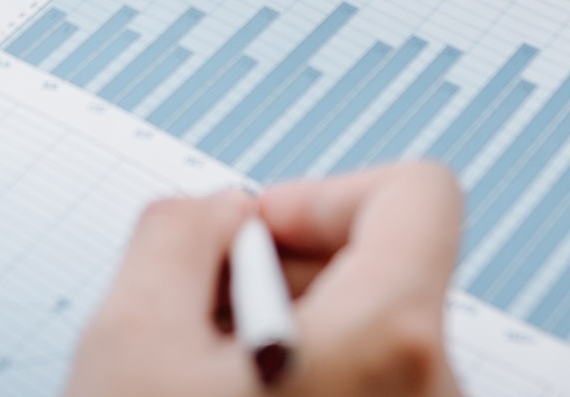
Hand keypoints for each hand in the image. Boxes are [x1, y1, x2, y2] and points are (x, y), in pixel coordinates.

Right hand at [65, 164, 463, 396]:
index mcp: (395, 338)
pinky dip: (299, 384)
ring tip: (200, 381)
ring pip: (364, 338)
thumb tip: (216, 213)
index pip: (417, 192)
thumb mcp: (131, 335)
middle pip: (382, 268)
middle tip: (197, 320)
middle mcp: (438, 389)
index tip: (249, 237)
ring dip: (281, 336)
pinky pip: (363, 390)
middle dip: (280, 273)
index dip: (318, 193)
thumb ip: (180, 230)